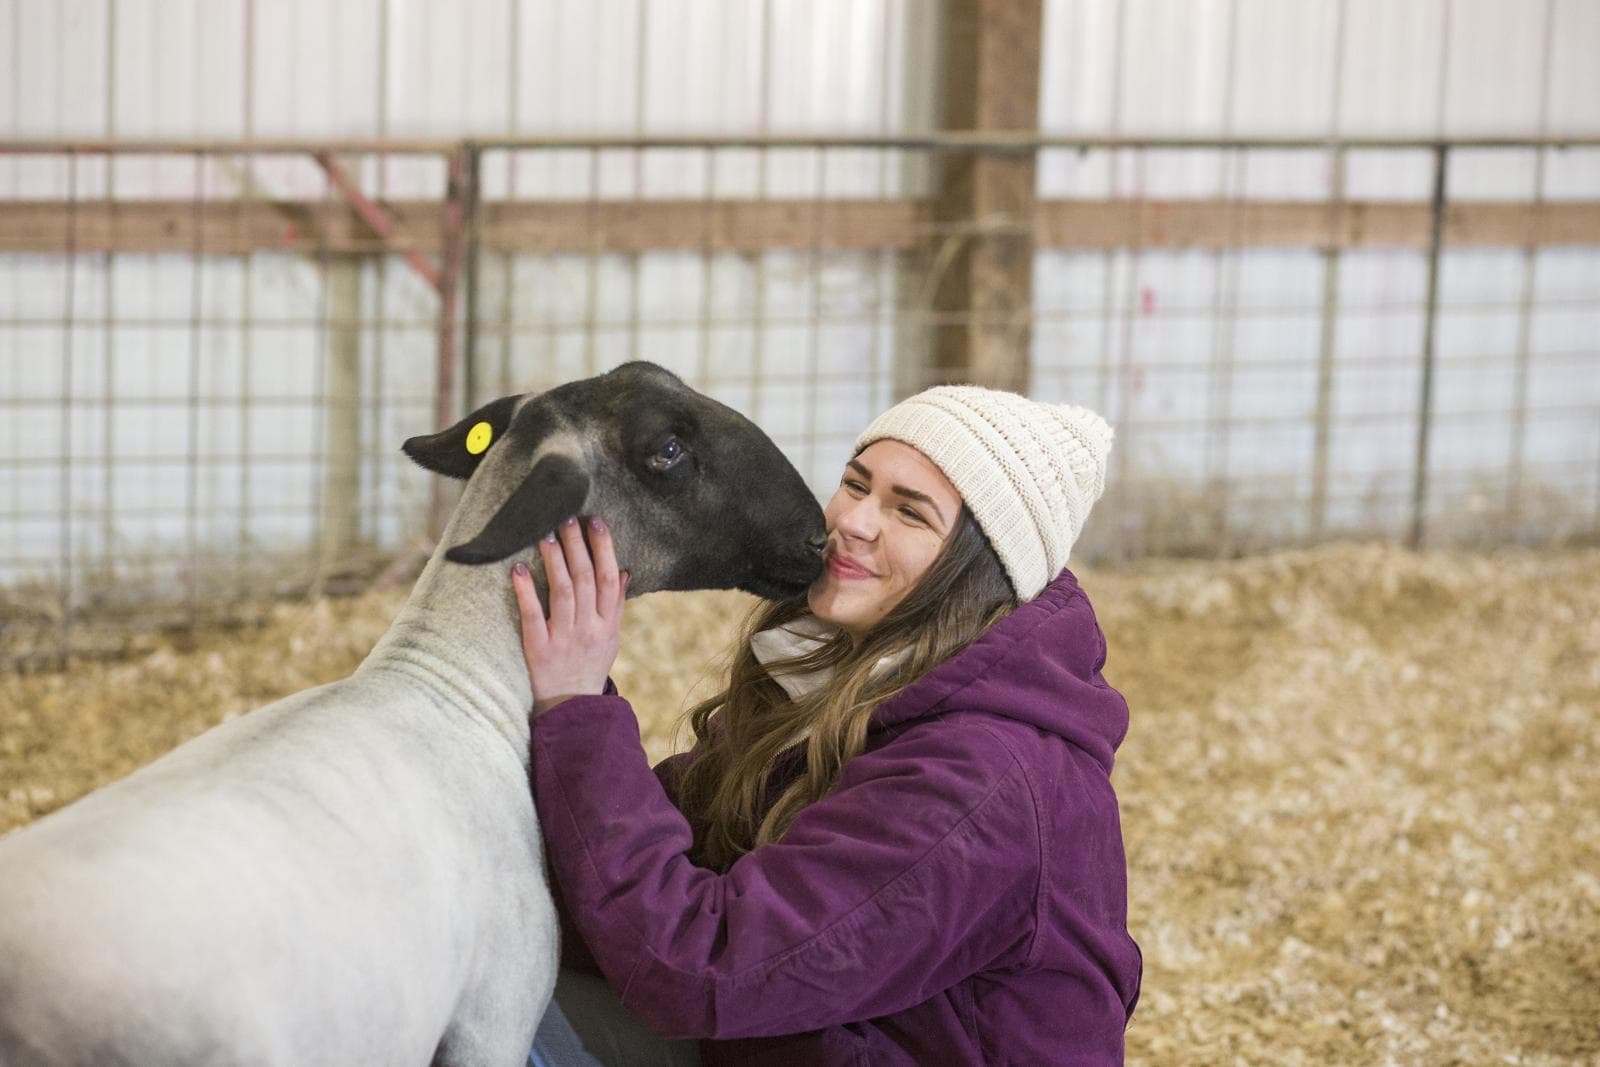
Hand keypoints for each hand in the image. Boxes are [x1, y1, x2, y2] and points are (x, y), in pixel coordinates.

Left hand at [512, 515, 629, 716]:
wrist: (573, 709)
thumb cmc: (589, 668)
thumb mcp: (610, 639)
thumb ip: (615, 605)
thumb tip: (623, 571)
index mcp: (607, 623)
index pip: (608, 578)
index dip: (603, 548)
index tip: (595, 522)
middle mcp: (589, 628)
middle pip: (585, 579)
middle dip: (577, 545)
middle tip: (566, 517)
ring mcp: (564, 639)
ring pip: (563, 592)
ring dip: (555, 561)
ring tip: (545, 534)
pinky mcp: (539, 650)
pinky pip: (533, 616)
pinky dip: (526, 592)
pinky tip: (518, 570)